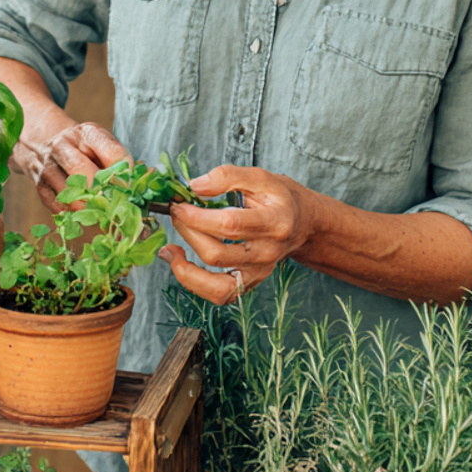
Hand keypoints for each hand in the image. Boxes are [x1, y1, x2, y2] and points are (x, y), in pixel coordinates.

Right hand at [14, 121, 130, 212]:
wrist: (43, 141)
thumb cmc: (82, 147)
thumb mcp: (101, 144)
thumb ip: (118, 162)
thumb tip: (135, 185)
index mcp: (87, 133)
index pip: (113, 154)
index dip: (125, 175)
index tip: (129, 188)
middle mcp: (64, 145)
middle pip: (84, 172)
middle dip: (103, 193)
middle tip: (114, 205)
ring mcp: (47, 165)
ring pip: (70, 193)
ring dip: (88, 207)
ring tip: (101, 213)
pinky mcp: (39, 185)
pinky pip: (58, 205)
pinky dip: (73, 213)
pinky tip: (83, 213)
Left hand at [159, 164, 315, 304]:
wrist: (303, 224)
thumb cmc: (281, 199)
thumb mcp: (261, 177)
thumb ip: (228, 176)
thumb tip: (195, 185)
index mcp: (274, 222)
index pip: (231, 224)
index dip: (198, 216)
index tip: (179, 205)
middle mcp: (267, 253)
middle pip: (217, 254)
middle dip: (187, 233)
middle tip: (175, 213)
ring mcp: (259, 272)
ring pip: (216, 284)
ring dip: (185, 268)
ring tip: (168, 249)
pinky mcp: (250, 283)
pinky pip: (219, 295)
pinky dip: (194, 284)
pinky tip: (181, 264)